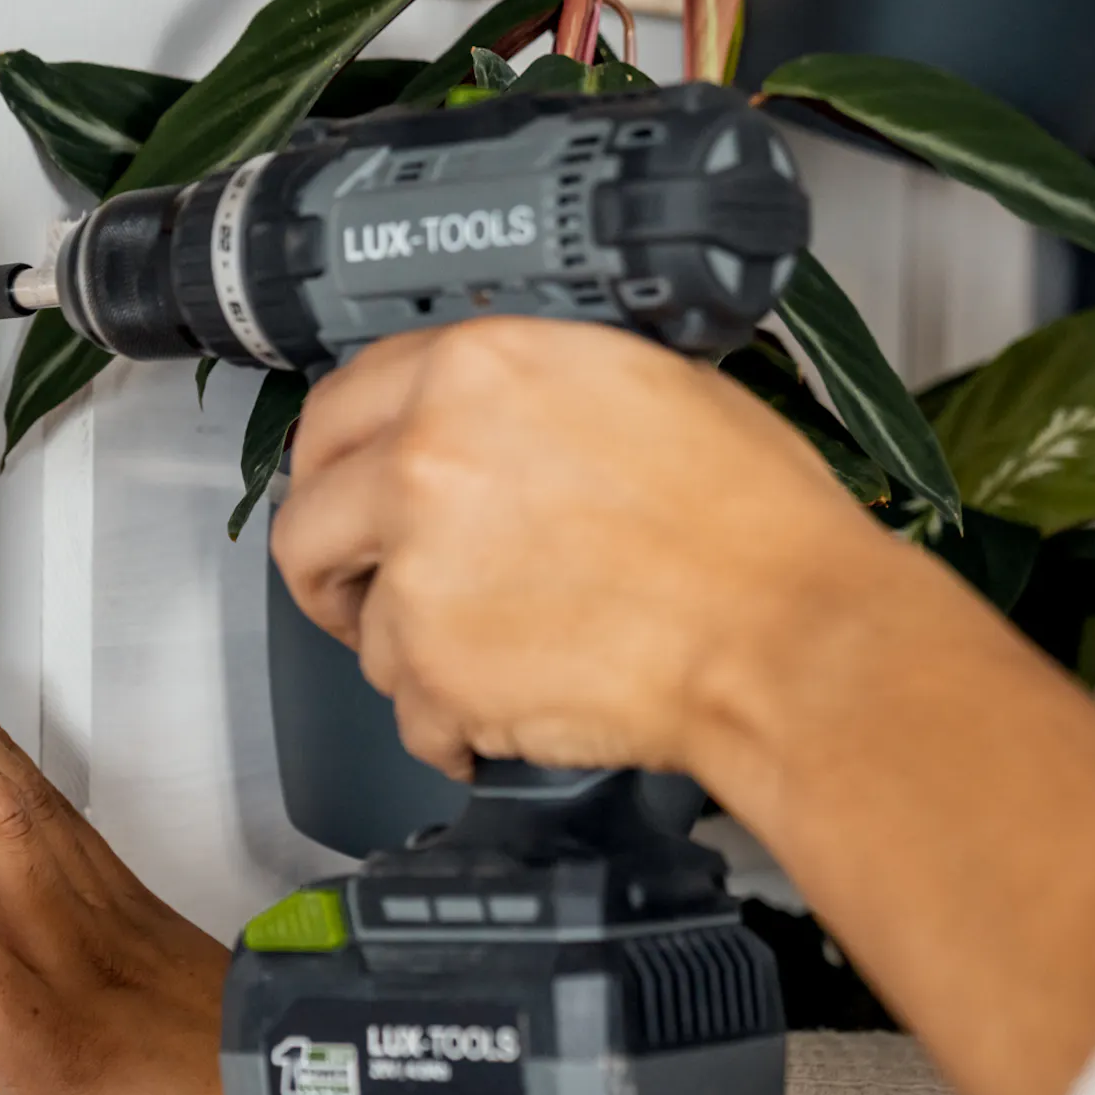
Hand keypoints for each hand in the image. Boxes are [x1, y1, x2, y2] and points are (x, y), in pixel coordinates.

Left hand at [275, 326, 1094, 1094]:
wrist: (787, 634)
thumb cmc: (752, 520)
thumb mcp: (642, 384)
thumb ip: (522, 389)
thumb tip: (473, 416)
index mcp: (474, 370)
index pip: (335, 406)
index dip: (332, 459)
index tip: (339, 490)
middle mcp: (424, 461)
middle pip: (306, 523)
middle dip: (331, 565)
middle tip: (367, 592)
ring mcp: (419, 572)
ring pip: (361, 628)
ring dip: (411, 651)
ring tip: (495, 658)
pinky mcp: (435, 673)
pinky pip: (409, 710)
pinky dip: (451, 724)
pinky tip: (507, 711)